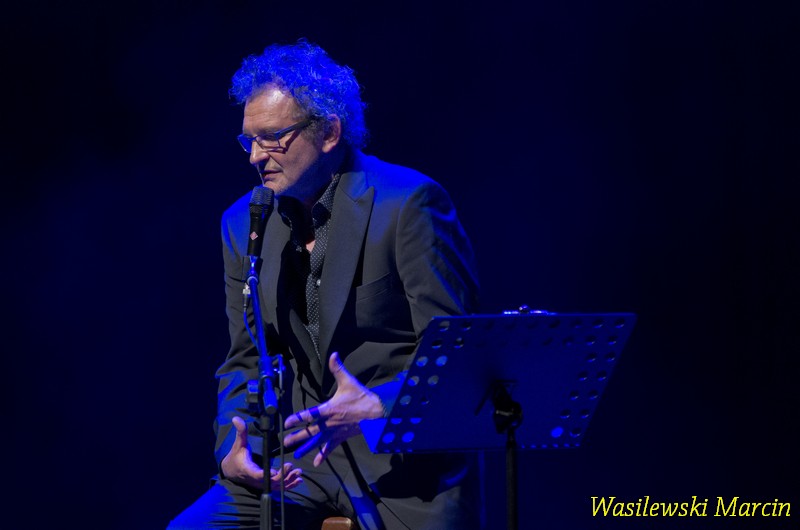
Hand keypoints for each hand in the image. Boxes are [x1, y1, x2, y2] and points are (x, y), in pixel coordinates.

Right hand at [221, 416, 302, 490]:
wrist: (231, 471)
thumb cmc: (236, 456)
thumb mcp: (238, 444)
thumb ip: (240, 432)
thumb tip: (236, 418)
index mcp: (249, 470)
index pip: (257, 474)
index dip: (266, 474)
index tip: (274, 471)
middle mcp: (256, 479)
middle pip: (271, 482)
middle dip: (282, 475)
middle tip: (290, 465)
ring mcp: (262, 484)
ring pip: (277, 486)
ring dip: (289, 480)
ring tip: (298, 472)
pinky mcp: (266, 485)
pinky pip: (279, 488)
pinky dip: (289, 485)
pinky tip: (298, 480)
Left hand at [284, 352, 384, 466]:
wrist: (376, 413)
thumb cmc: (362, 397)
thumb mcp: (349, 382)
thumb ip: (338, 369)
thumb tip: (333, 354)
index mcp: (329, 409)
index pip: (310, 414)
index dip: (297, 419)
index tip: (286, 423)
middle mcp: (329, 423)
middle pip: (310, 431)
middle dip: (297, 437)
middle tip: (285, 442)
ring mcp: (335, 432)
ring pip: (318, 441)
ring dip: (306, 448)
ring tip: (295, 455)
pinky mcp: (341, 437)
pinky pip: (330, 448)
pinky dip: (323, 455)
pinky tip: (316, 463)